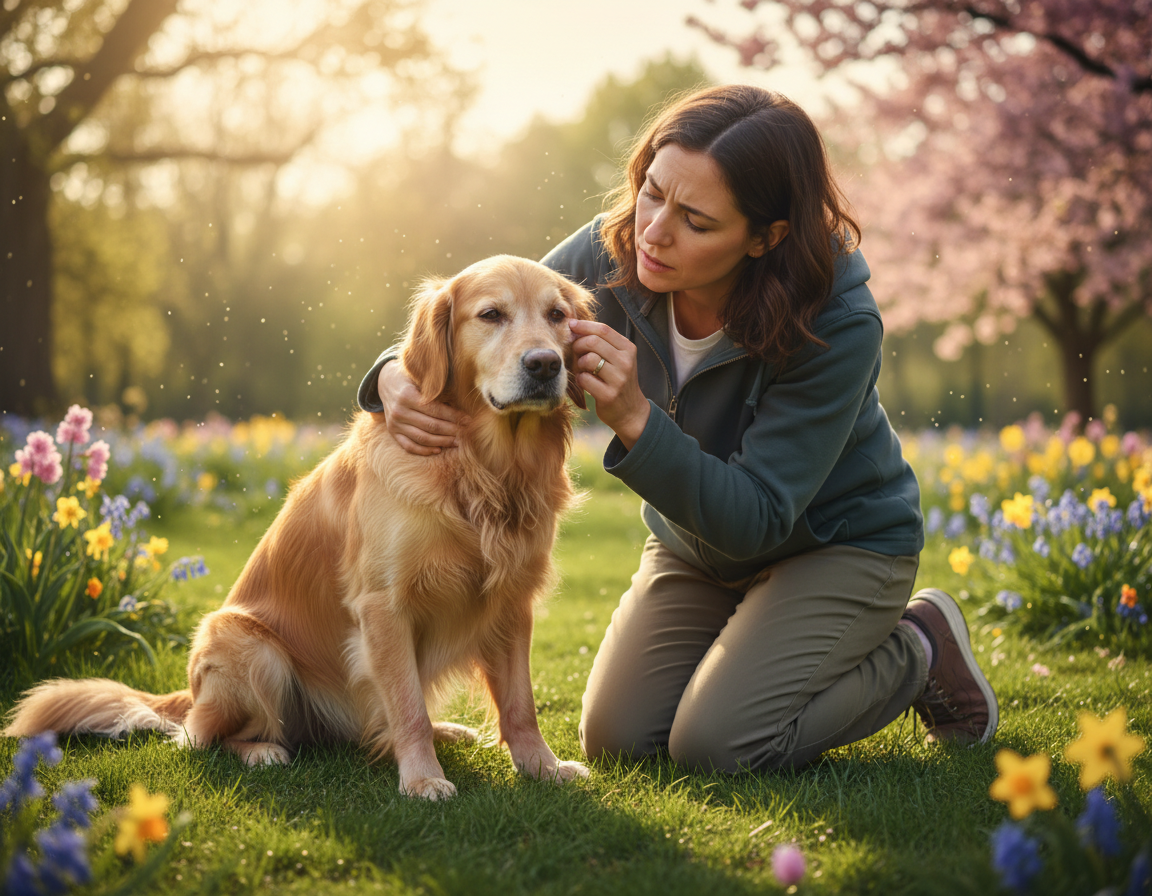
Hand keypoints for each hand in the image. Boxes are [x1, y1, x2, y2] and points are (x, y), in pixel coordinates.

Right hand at [378, 362, 467, 455]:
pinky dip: (424, 450)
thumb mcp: (420, 376)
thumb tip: (460, 399)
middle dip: (451, 430)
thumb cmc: (410, 377)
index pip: (435, 410)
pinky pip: (409, 446)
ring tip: (456, 442)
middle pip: (431, 426)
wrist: (386, 382)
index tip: (467, 420)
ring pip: (422, 438)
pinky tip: (438, 449)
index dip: (454, 416)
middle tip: (466, 433)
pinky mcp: (392, 432)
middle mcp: (399, 411)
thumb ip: (435, 387)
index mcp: (407, 395)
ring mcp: (394, 424)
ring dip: (442, 442)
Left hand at [568, 319, 650, 449]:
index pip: (603, 329)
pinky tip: (585, 382)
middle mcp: (626, 362)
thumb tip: (574, 327)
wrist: (631, 411)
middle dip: (578, 345)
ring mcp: (618, 379)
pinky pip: (584, 379)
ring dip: (579, 363)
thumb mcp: (617, 359)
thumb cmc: (618, 380)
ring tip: (583, 369)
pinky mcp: (608, 395)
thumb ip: (601, 343)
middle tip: (575, 353)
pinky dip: (580, 379)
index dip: (584, 326)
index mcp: (628, 349)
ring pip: (588, 359)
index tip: (571, 325)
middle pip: (593, 342)